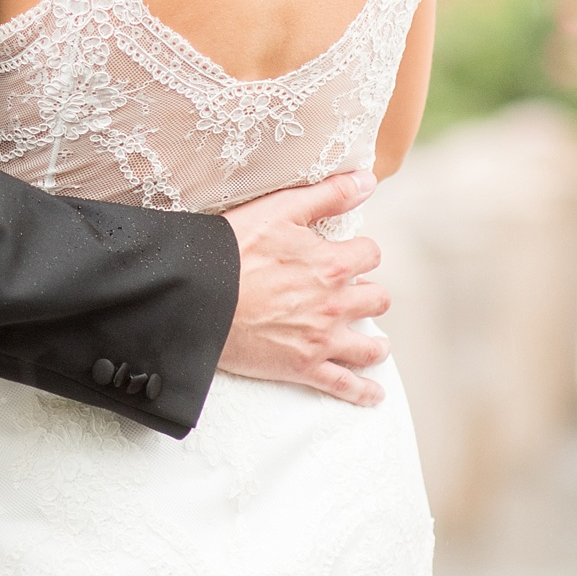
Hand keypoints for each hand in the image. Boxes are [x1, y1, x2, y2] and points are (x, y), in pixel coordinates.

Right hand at [219, 171, 389, 405]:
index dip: (359, 252)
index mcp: (333, 264)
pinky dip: (363, 393)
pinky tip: (373, 395)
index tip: (346, 255)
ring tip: (372, 343)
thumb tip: (368, 180)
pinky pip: (346, 386)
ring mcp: (323, 339)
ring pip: (371, 347)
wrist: (199, 298)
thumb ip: (328, 194)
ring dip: (374, 344)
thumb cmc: (233, 249)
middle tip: (353, 296)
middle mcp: (336, 304)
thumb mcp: (280, 210)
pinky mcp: (304, 368)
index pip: (371, 254)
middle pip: (377, 299)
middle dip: (368, 294)